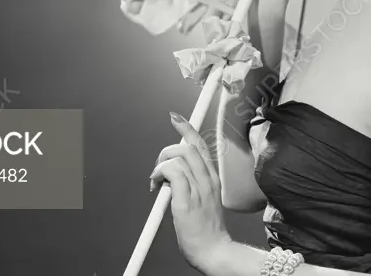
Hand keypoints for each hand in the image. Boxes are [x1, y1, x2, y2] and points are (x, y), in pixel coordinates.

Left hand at [150, 112, 231, 273]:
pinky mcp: (187, 201)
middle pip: (189, 146)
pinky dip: (161, 173)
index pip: (201, 146)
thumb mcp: (206, 200)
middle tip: (159, 164)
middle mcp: (208, 180)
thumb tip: (174, 176)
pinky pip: (173, 173)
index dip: (187, 129)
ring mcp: (199, 189)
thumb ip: (194, 184)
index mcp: (213, 179)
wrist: (214, 251)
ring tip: (156, 180)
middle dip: (168, 149)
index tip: (176, 118)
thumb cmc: (207, 230)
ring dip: (162, 162)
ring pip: (180, 156)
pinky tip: (156, 185)